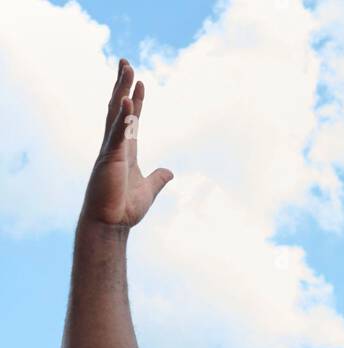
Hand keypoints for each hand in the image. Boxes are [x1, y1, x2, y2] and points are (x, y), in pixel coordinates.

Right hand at [81, 58, 172, 227]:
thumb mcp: (148, 191)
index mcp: (126, 152)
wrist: (110, 225)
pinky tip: (128, 101)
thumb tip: (170, 171)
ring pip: (116, 114)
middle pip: (119, 109)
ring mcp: (111, 150)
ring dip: (122, 90)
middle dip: (123, 86)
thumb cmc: (123, 210)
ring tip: (127, 69)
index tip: (141, 84)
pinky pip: (117, 133)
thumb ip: (158, 179)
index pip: (132, 120)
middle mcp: (116, 146)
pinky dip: (123, 118)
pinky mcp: (109, 158)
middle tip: (126, 63)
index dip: (137, 101)